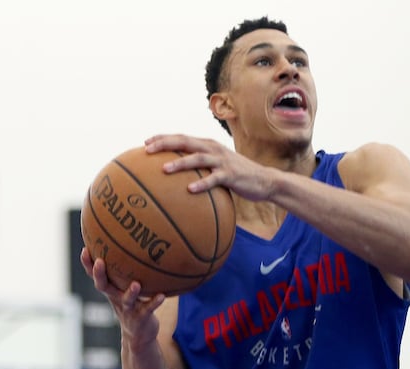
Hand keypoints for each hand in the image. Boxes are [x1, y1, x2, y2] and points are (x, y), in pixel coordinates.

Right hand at [80, 247, 164, 345]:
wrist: (138, 335)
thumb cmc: (133, 305)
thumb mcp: (126, 290)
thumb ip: (127, 273)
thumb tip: (133, 247)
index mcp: (111, 290)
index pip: (95, 276)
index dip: (88, 264)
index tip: (84, 249)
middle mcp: (116, 298)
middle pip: (103, 286)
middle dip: (99, 274)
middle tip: (99, 261)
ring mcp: (128, 309)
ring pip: (127, 300)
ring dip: (131, 292)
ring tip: (136, 284)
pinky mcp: (141, 317)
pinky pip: (148, 308)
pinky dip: (154, 302)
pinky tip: (162, 296)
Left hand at [144, 134, 274, 200]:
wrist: (264, 181)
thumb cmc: (237, 176)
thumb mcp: (218, 167)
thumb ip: (201, 167)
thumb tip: (179, 178)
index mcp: (208, 146)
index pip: (182, 138)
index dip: (163, 138)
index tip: (145, 143)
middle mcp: (213, 149)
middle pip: (185, 142)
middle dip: (165, 144)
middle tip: (147, 150)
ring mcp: (222, 161)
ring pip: (197, 158)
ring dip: (180, 163)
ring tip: (164, 169)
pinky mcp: (231, 175)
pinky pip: (214, 179)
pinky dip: (202, 184)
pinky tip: (190, 190)